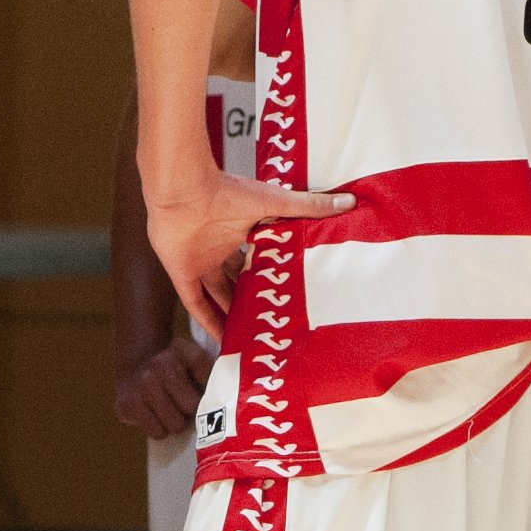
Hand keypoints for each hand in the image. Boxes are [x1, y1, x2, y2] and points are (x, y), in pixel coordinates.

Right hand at [113, 330, 215, 438]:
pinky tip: (156, 417)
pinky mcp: (128, 403)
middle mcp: (160, 362)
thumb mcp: (194, 366)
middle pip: (191, 404)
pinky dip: (160, 430)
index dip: (207, 379)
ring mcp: (142, 382)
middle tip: (187, 406)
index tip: (203, 385)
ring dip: (176, 424)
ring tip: (171, 412)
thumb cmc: (177, 378)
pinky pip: (158, 432)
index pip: (200, 362)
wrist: (134, 376)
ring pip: (175, 423)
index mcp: (181, 349)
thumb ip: (214, 375)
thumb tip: (230, 399)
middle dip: (192, 412)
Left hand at [147, 167, 354, 333]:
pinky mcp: (182, 274)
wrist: (185, 189)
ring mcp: (199, 263)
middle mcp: (218, 249)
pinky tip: (222, 341)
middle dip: (250, 298)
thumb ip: (308, 206)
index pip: (255, 258)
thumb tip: (348, 202)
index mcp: (239, 231)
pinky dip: (208, 322)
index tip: (287, 290)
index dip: (269, 274)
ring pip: (217, 296)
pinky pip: (196, 305)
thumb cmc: (226, 191)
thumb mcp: (275, 203)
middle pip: (236, 280)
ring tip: (251, 338)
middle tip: (272, 320)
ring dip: (231, 315)